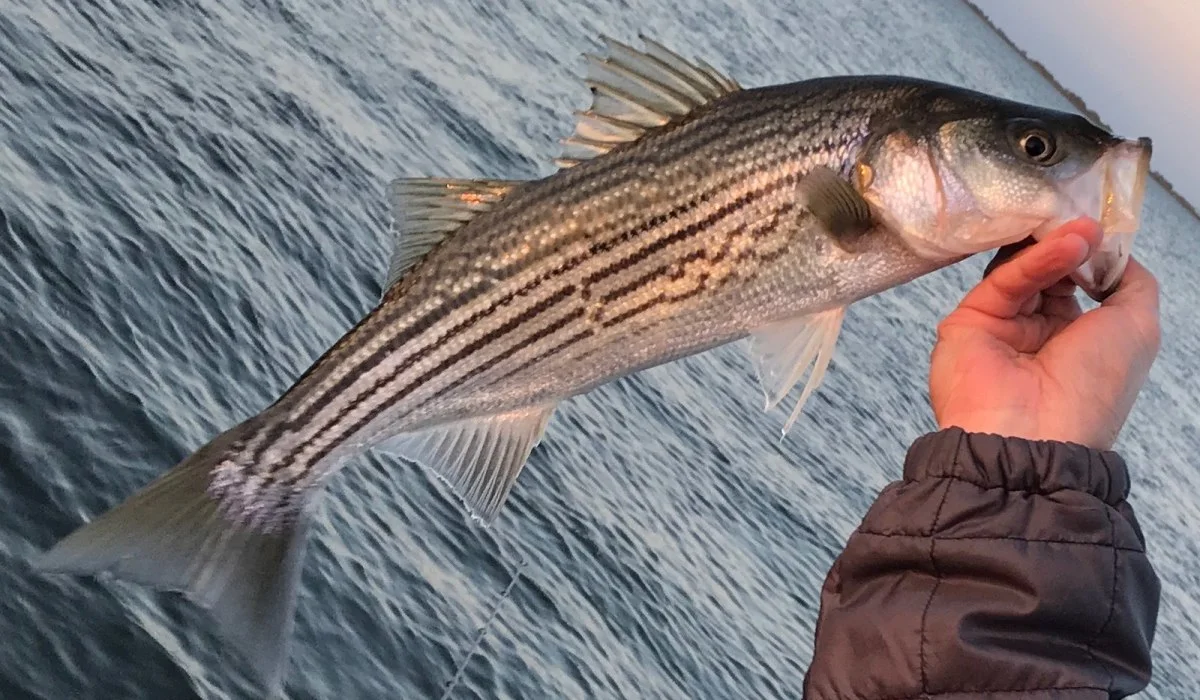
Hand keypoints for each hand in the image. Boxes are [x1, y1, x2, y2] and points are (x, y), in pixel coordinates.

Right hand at [930, 218, 1160, 449]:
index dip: (1091, 252)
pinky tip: (1064, 246)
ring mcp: (1002, 325)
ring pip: (1025, 270)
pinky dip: (1035, 261)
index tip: (1102, 226)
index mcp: (1074, 338)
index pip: (1076, 280)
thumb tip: (1107, 247)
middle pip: (1048, 269)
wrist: (1035, 434)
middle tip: (1087, 220)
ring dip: (1056, 247)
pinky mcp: (970, 319)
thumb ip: (1129, 281)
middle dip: (1070, 243)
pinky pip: (1004, 281)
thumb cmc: (1093, 390)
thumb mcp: (1137, 328)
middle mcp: (1037, 331)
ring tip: (1081, 231)